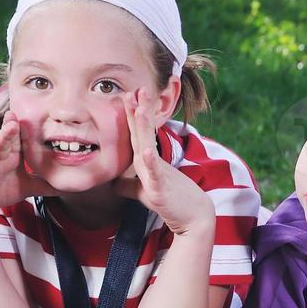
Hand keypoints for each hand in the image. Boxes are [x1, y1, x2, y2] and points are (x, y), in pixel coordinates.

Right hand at [0, 111, 59, 222]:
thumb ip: (47, 184)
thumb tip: (69, 183)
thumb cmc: (0, 190)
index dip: (19, 131)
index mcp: (9, 158)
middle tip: (14, 120)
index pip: (15, 141)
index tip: (25, 116)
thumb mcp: (28, 187)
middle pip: (1, 144)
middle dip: (7, 133)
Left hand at [111, 90, 213, 235]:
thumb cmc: (171, 202)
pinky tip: (146, 150)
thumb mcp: (145, 192)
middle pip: (143, 133)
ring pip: (147, 146)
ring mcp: (157, 174)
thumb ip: (129, 185)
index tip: (127, 95)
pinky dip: (150, 161)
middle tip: (138, 89)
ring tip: (140, 108)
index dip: (132, 115)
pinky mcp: (160, 188)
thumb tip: (113, 183)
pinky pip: (154, 173)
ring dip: (144, 127)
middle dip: (139, 111)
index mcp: (147, 161)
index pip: (137, 135)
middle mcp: (152, 163)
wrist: (193, 218)